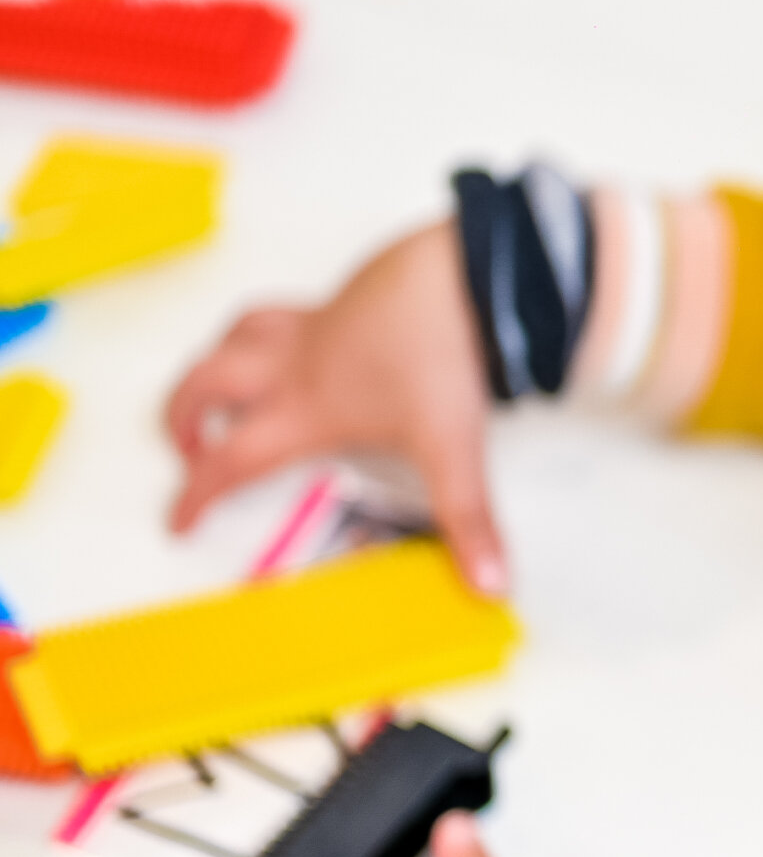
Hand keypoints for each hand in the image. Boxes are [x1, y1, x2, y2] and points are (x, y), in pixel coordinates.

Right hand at [164, 223, 506, 593]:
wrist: (467, 273)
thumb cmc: (447, 353)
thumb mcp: (456, 449)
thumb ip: (468, 520)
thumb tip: (489, 583)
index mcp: (307, 409)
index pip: (232, 462)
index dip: (197, 495)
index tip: (179, 520)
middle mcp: (297, 363)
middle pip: (205, 385)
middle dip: (184, 418)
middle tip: (188, 448)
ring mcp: (318, 323)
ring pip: (236, 334)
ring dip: (215, 361)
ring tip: (220, 386)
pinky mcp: (345, 293)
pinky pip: (285, 308)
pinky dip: (269, 327)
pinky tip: (303, 340)